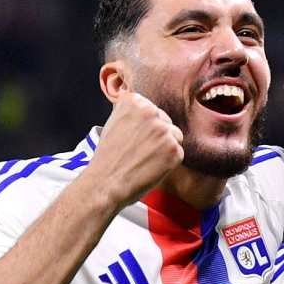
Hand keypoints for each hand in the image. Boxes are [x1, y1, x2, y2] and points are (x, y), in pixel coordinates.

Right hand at [90, 92, 184, 207]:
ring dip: (165, 148)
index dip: (146, 129)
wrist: (104, 183)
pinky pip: (178, 153)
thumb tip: (150, 113)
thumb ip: (134, 114)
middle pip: (165, 122)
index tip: (134, 139)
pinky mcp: (174, 149)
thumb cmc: (108, 157)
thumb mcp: (115, 123)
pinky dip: (169, 163)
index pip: (152, 111)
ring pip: (175, 136)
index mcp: (134, 101)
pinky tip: (151, 167)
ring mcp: (163, 130)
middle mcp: (150, 111)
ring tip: (145, 159)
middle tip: (140, 152)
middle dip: (157, 137)